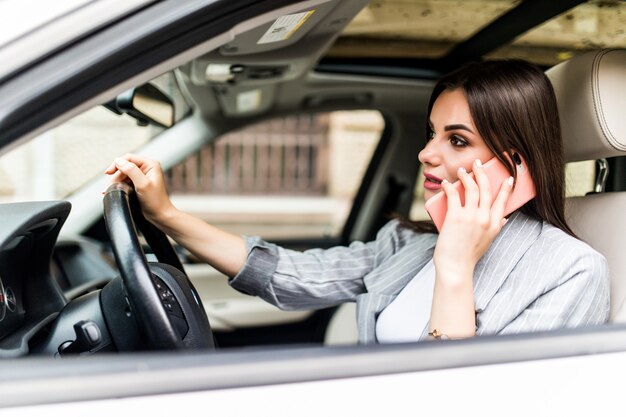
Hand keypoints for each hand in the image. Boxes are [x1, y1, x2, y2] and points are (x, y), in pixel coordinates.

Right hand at [104, 154, 174, 223]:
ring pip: (123, 174)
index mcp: (150, 164)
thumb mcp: (143, 184)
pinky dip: (119, 185)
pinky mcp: (139, 184)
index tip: (108, 172)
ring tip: (109, 190)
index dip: (117, 164)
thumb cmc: (155, 201)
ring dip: (116, 182)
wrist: (160, 215)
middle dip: (116, 176)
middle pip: (125, 166)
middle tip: (110, 186)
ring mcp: (142, 176)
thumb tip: (118, 161)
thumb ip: (131, 171)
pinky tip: (112, 190)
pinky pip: (125, 181)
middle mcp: (147, 168)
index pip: (129, 158)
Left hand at [433, 158, 512, 283]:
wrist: (455, 267)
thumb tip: (503, 218)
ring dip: (466, 176)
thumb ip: (495, 227)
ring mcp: (470, 216)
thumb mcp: (487, 241)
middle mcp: (484, 218)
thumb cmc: (468, 255)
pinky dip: (448, 186)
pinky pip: (453, 194)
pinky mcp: (455, 216)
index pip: (503, 201)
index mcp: (494, 224)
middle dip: (482, 173)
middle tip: (478, 163)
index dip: (506, 188)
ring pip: (471, 188)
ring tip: (462, 171)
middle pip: (486, 189)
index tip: (509, 177)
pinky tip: (445, 183)